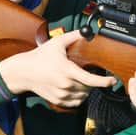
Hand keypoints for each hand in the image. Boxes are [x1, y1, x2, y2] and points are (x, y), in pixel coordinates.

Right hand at [0, 30, 116, 107]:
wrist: (23, 72)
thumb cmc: (40, 56)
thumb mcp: (57, 43)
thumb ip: (73, 36)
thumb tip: (87, 31)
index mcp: (67, 70)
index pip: (91, 80)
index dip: (104, 82)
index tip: (112, 81)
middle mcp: (65, 84)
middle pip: (89, 87)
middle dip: (94, 82)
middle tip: (91, 74)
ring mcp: (61, 94)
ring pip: (83, 96)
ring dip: (87, 89)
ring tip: (82, 80)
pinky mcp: (57, 100)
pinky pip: (76, 102)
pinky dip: (80, 97)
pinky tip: (77, 88)